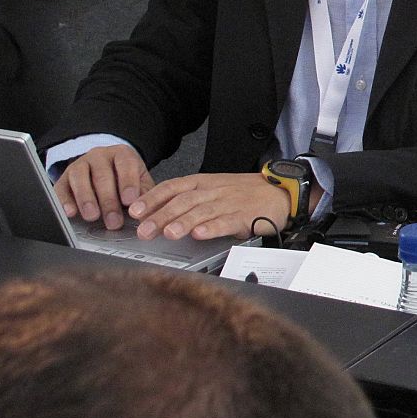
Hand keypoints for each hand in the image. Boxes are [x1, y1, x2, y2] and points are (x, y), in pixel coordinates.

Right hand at [54, 144, 155, 231]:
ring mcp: (79, 165)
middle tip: (114, 221)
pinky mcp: (63, 178)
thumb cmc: (125, 179)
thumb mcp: (140, 181)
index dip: (128, 183)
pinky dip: (65, 201)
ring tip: (93, 216)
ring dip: (86, 199)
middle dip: (108, 200)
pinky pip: (61, 188)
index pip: (126, 164)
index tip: (130, 201)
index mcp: (122, 154)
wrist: (105, 170)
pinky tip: (71, 213)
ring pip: (80, 178)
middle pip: (102, 175)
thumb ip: (144, 193)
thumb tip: (147, 210)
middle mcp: (99, 156)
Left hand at [127, 172, 291, 241]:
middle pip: (183, 201)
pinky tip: (200, 234)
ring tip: (168, 234)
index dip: (152, 198)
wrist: (281, 192)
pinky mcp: (245, 216)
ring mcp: (229, 203)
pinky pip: (226, 221)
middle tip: (143, 231)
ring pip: (202, 211)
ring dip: (183, 222)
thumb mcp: (214, 189)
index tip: (134, 211)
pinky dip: (212, 228)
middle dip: (161, 216)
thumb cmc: (245, 193)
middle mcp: (214, 191)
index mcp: (203, 182)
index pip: (173, 187)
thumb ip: (188, 199)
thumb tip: (155, 211)